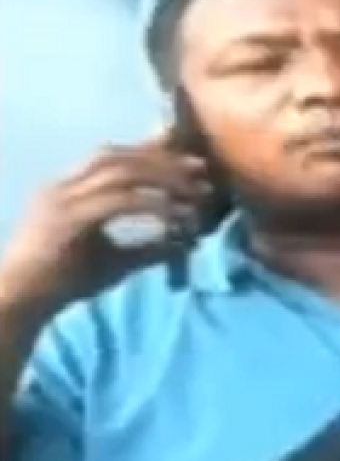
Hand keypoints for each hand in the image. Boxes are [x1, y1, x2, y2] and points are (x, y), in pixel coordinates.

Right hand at [0, 138, 210, 320]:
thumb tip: (188, 243)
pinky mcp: (68, 219)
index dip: (151, 153)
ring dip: (162, 177)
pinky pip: (119, 201)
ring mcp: (62, 200)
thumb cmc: (62, 286)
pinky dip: (152, 204)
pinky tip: (176, 214)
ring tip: (195, 190)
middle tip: (200, 169)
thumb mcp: (115, 262)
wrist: (19, 306)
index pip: (112, 158)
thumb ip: (149, 248)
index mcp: (67, 190)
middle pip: (118, 158)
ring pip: (120, 173)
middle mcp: (62, 187)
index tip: (186, 161)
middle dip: (163, 159)